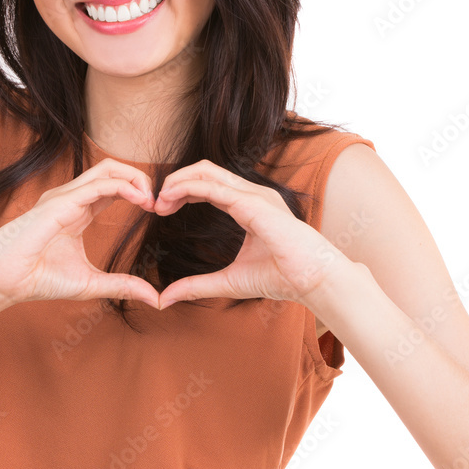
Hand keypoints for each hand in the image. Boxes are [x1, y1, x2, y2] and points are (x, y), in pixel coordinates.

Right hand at [0, 158, 160, 309]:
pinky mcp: (60, 202)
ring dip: (135, 178)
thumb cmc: (38, 279)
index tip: (156, 210)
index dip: (138, 191)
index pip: (113, 186)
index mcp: (78, 210)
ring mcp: (64, 196)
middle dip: (141, 178)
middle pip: (113, 169)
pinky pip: (98, 185)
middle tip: (158, 202)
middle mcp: (71, 197)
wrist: (5, 282)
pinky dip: (123, 187)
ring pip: (107, 169)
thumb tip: (155, 298)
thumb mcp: (91, 284)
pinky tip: (140, 200)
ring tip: (151, 200)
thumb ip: (122, 286)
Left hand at [152, 159, 353, 309]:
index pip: (208, 184)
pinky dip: (188, 188)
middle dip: (175, 181)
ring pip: (206, 171)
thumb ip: (196, 286)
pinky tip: (171, 199)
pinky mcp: (253, 202)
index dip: (181, 191)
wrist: (314, 281)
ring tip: (159, 201)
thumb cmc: (282, 278)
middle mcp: (251, 193)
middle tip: (155, 204)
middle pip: (205, 170)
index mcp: (248, 204)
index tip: (161, 209)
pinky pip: (213, 187)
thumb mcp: (228, 281)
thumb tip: (165, 298)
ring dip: (177, 181)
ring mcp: (254, 194)